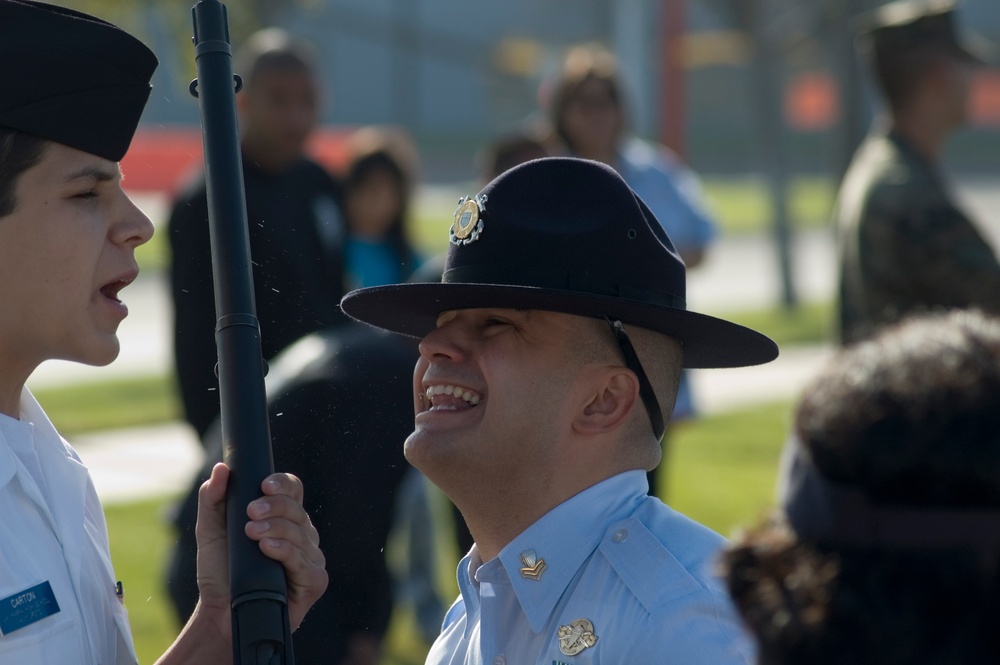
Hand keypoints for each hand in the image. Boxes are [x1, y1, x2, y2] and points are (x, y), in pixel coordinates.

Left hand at [194, 463, 328, 637]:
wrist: (220, 613)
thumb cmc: (220, 571)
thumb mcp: (211, 530)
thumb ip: (213, 498)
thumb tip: (221, 468)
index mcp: (284, 518)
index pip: (293, 490)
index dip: (283, 484)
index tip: (263, 485)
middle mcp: (302, 535)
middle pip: (297, 509)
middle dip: (274, 507)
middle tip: (249, 513)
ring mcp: (310, 558)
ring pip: (301, 533)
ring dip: (275, 528)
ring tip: (252, 533)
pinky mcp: (313, 582)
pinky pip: (304, 561)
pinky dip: (285, 551)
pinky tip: (268, 548)